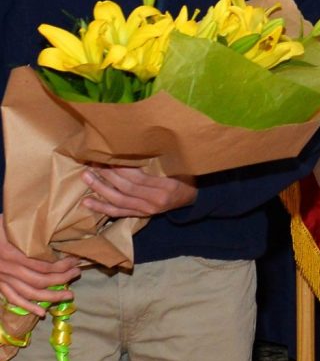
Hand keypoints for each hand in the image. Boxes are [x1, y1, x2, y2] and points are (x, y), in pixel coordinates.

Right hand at [0, 214, 80, 316]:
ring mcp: (3, 279)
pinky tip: (41, 312)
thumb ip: (26, 227)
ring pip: (29, 293)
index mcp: (13, 253)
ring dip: (50, 296)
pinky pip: (13, 299)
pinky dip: (28, 307)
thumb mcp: (8, 222)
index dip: (62, 265)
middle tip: (77, 273)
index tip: (75, 260)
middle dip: (62, 279)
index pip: (43, 265)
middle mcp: (8, 269)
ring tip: (68, 295)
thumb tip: (50, 224)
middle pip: (39, 280)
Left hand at [82, 166, 196, 218]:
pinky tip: (87, 202)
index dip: (121, 168)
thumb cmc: (186, 176)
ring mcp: (147, 210)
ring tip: (86, 176)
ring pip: (119, 201)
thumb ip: (161, 160)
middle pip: (126, 188)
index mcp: (166, 187)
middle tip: (93, 162)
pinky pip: (119, 213)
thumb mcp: (180, 166)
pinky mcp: (141, 215)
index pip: (138, 177)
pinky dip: (102, 208)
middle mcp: (155, 201)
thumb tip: (137, 145)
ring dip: (101, 189)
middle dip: (107, 175)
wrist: (192, 198)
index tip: (108, 156)